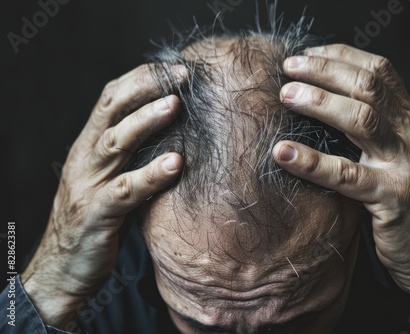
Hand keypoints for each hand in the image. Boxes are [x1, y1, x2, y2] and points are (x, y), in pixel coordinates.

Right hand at [21, 64, 185, 327]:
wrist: (62, 268)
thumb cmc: (97, 218)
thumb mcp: (110, 177)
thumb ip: (132, 155)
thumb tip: (174, 133)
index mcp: (89, 145)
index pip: (112, 98)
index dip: (143, 78)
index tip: (177, 69)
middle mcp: (85, 157)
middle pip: (112, 109)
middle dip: (147, 87)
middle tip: (183, 76)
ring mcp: (87, 184)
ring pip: (115, 143)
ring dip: (146, 121)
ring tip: (175, 106)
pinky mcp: (96, 213)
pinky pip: (125, 190)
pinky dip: (150, 175)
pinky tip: (175, 163)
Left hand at [273, 44, 409, 327]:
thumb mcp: (400, 158)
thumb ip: (376, 133)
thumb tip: (325, 109)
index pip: (380, 72)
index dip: (341, 56)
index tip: (306, 54)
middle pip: (368, 87)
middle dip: (325, 71)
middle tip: (289, 68)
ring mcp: (406, 165)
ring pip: (362, 119)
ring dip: (319, 102)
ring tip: (286, 95)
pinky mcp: (393, 198)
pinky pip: (346, 175)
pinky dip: (312, 162)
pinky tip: (284, 153)